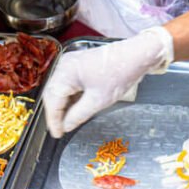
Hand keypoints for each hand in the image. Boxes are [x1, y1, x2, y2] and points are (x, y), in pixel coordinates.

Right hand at [44, 26, 173, 137]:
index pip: (52, 101)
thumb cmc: (119, 73)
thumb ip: (78, 115)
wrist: (136, 55)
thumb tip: (66, 126)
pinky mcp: (78, 64)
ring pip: (60, 88)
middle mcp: (64, 65)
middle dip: (56, 113)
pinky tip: (76, 107)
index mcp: (65, 72)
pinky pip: (68, 82)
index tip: (57, 134)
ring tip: (69, 120)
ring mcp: (71, 63)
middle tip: (61, 129)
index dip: (53, 120)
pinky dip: (71, 96)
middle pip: (53, 94)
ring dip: (64, 105)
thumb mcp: (98, 101)